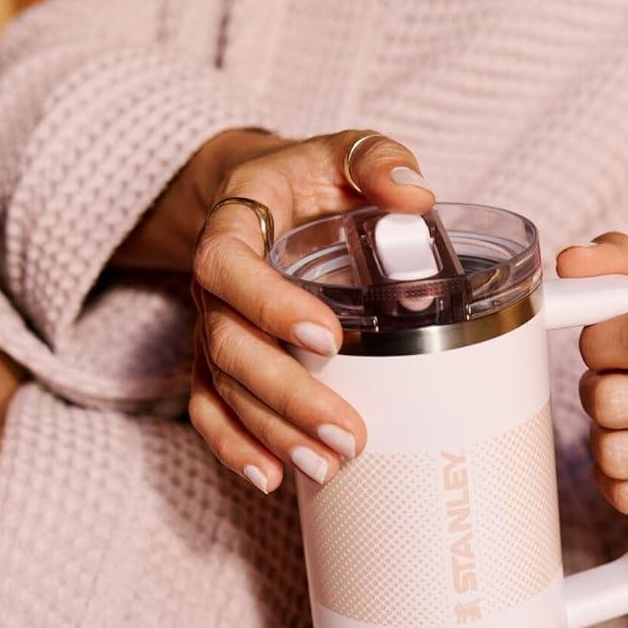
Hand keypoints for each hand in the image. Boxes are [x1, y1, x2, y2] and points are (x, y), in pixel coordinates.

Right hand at [187, 129, 433, 492]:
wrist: (260, 192)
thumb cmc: (308, 176)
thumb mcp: (344, 149)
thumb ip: (377, 159)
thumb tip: (416, 195)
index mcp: (235, 225)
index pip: (231, 268)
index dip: (270, 305)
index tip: (326, 337)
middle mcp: (212, 283)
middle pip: (229, 345)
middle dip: (286, 395)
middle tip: (346, 432)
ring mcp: (211, 326)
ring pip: (224, 387)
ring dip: (271, 432)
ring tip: (326, 465)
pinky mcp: (217, 360)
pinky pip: (211, 409)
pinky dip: (236, 446)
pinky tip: (271, 478)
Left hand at [557, 232, 627, 537]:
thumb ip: (618, 268)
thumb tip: (571, 261)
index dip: (599, 343)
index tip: (599, 346)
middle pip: (614, 400)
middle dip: (597, 393)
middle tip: (615, 390)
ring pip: (614, 453)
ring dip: (604, 440)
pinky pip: (627, 496)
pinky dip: (617, 481)